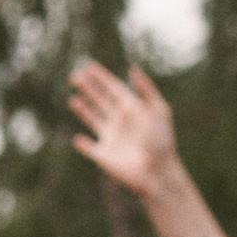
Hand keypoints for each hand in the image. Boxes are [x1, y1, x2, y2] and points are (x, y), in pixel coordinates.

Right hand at [69, 59, 178, 197]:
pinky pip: (90, 149)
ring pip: (93, 120)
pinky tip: (77, 139)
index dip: (101, 77)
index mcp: (132, 110)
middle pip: (101, 101)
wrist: (158, 172)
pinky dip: (83, 145)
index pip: (113, 89)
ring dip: (83, 110)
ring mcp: (112, 139)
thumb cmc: (162, 142)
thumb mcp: (158, 111)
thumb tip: (132, 68)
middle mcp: (120, 122)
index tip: (88, 64)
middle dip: (88, 89)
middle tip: (75, 75)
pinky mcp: (104, 156)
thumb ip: (146, 89)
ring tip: (73, 99)